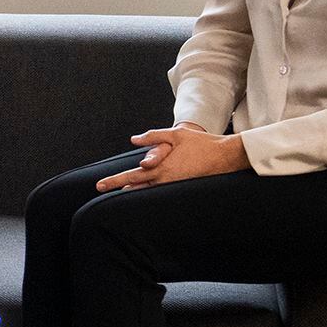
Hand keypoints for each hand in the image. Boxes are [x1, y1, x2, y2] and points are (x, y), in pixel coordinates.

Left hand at [94, 126, 248, 192]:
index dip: (115, 181)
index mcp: (162, 168)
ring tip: (118, 191)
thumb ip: (153, 136)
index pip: (133, 176)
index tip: (100, 185)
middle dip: (118, 188)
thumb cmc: (202, 143)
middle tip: (101, 188)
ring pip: (148, 191)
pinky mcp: (183, 188)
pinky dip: (149, 191)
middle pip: (136, 186)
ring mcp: (175, 186)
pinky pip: (161, 192)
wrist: (226, 156)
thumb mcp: (176, 134)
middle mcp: (166, 180)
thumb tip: (133, 139)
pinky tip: (144, 190)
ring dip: (133, 191)